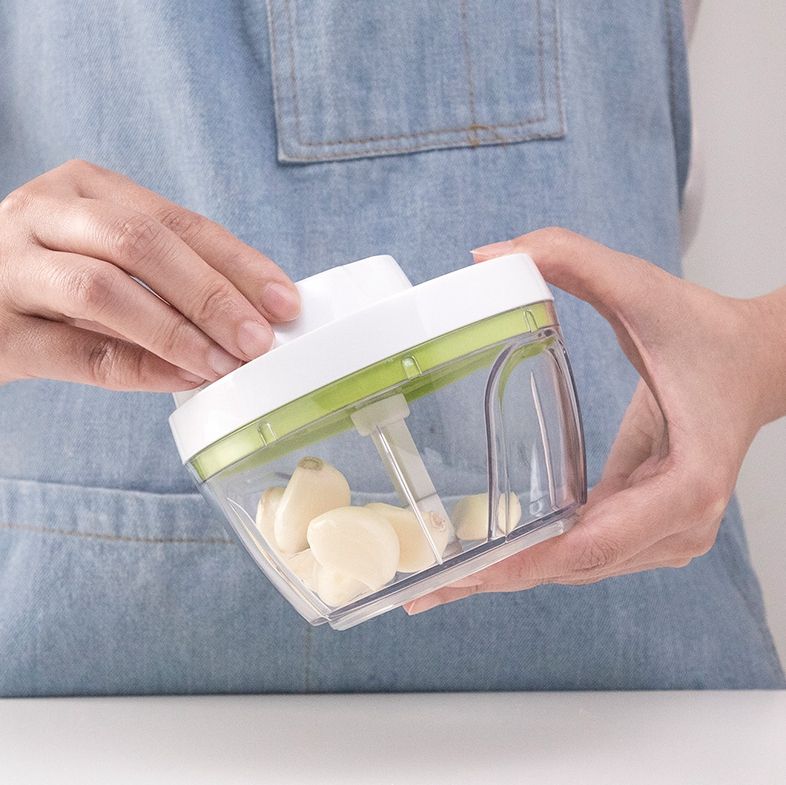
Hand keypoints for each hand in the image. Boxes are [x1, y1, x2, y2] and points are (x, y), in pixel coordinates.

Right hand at [0, 160, 299, 390]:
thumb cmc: (48, 278)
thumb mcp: (104, 254)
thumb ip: (164, 274)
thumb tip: (251, 314)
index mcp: (86, 189)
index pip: (179, 221)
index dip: (238, 263)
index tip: (284, 301)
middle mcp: (46, 214)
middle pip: (144, 244)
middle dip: (213, 294)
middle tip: (260, 339)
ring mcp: (13, 267)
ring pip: (104, 290)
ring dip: (177, 330)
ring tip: (226, 363)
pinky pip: (79, 351)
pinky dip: (139, 365)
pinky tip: (181, 378)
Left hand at [407, 228, 785, 613]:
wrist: (756, 362)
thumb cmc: (709, 336)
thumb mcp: (643, 290)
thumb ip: (572, 258)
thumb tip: (487, 256)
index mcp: (687, 485)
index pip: (593, 543)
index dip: (525, 562)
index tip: (464, 574)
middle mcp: (680, 527)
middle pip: (574, 568)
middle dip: (496, 580)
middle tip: (420, 592)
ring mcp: (668, 535)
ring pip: (575, 569)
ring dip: (508, 575)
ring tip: (435, 584)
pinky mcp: (650, 527)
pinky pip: (583, 551)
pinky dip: (533, 557)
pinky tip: (483, 558)